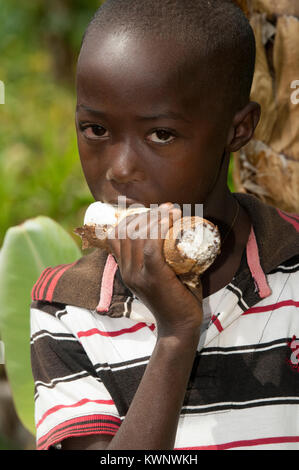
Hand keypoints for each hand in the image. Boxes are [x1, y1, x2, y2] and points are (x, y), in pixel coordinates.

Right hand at [106, 203, 202, 338]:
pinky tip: (170, 219)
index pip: (117, 236)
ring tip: (172, 210)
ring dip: (156, 218)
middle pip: (127, 232)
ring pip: (138, 236)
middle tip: (168, 208)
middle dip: (147, 214)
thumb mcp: (160, 278)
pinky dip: (160, 230)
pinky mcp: (153, 277)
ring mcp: (138, 275)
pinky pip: (151, 247)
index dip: (132, 218)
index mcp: (126, 270)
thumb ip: (159, 262)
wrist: (180, 327)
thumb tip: (173, 239)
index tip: (153, 210)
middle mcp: (128, 271)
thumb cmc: (176, 299)